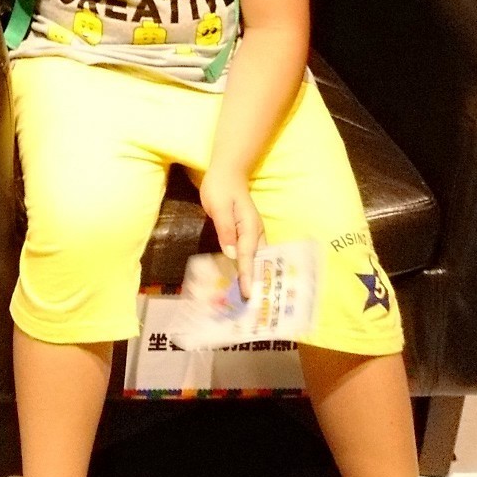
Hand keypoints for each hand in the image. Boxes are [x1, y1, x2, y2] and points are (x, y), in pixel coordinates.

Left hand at [199, 167, 264, 299]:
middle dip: (256, 282)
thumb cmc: (221, 187)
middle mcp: (256, 232)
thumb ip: (225, 229)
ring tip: (249, 297)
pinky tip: (243, 278)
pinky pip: (250, 253)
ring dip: (254, 276)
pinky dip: (249, 267)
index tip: (247, 294)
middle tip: (252, 305)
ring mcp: (253, 233)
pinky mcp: (247, 233)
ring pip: (257, 259)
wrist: (227, 171)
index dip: (247, 276)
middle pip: (258, 261)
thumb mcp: (219, 206)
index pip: (248, 256)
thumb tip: (231, 253)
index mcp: (249, 227)